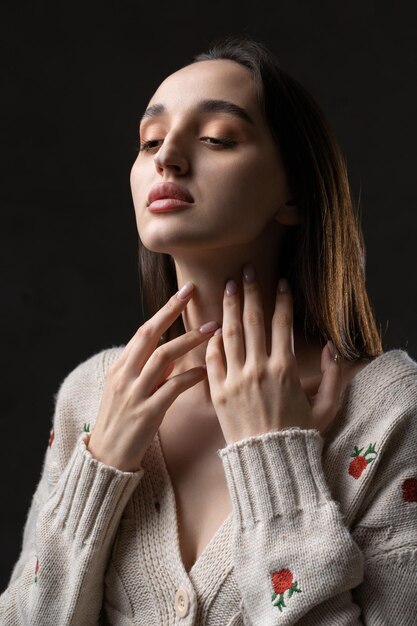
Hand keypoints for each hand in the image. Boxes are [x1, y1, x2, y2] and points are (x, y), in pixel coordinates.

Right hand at [88, 283, 217, 471]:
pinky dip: (190, 376)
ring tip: (213, 330)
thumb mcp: (126, 392)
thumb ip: (146, 372)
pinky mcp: (146, 413)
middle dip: (172, 311)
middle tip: (195, 293)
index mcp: (120, 368)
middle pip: (149, 335)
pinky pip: (172, 388)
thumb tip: (170, 354)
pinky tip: (206, 371)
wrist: (107, 459)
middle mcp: (124, 376)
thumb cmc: (120, 423)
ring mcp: (134, 393)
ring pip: (163, 357)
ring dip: (189, 341)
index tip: (183, 292)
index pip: (143, 331)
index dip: (164, 310)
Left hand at [205, 266, 342, 444]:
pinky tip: (214, 326)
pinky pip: (212, 359)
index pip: (282, 324)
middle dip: (250, 292)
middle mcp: (258, 368)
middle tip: (246, 270)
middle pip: (253, 321)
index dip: (282, 300)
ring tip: (227, 285)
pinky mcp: (218, 392)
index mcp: (284, 369)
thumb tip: (330, 348)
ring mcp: (235, 379)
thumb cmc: (299, 435)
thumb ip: (334, 377)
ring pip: (230, 334)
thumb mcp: (326, 408)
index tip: (281, 282)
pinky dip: (213, 341)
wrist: (268, 462)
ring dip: (228, 307)